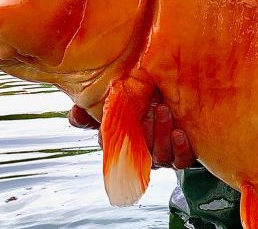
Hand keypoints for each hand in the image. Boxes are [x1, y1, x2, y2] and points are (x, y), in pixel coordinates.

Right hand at [67, 90, 196, 169]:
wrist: (180, 98)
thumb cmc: (147, 99)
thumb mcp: (122, 96)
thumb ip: (99, 104)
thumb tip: (75, 114)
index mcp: (123, 139)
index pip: (109, 146)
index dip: (108, 139)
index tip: (111, 125)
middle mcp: (141, 151)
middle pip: (137, 151)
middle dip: (143, 129)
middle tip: (150, 106)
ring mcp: (162, 155)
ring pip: (159, 155)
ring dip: (161, 134)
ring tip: (164, 110)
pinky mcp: (182, 156)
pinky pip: (180, 160)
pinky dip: (180, 148)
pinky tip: (179, 133)